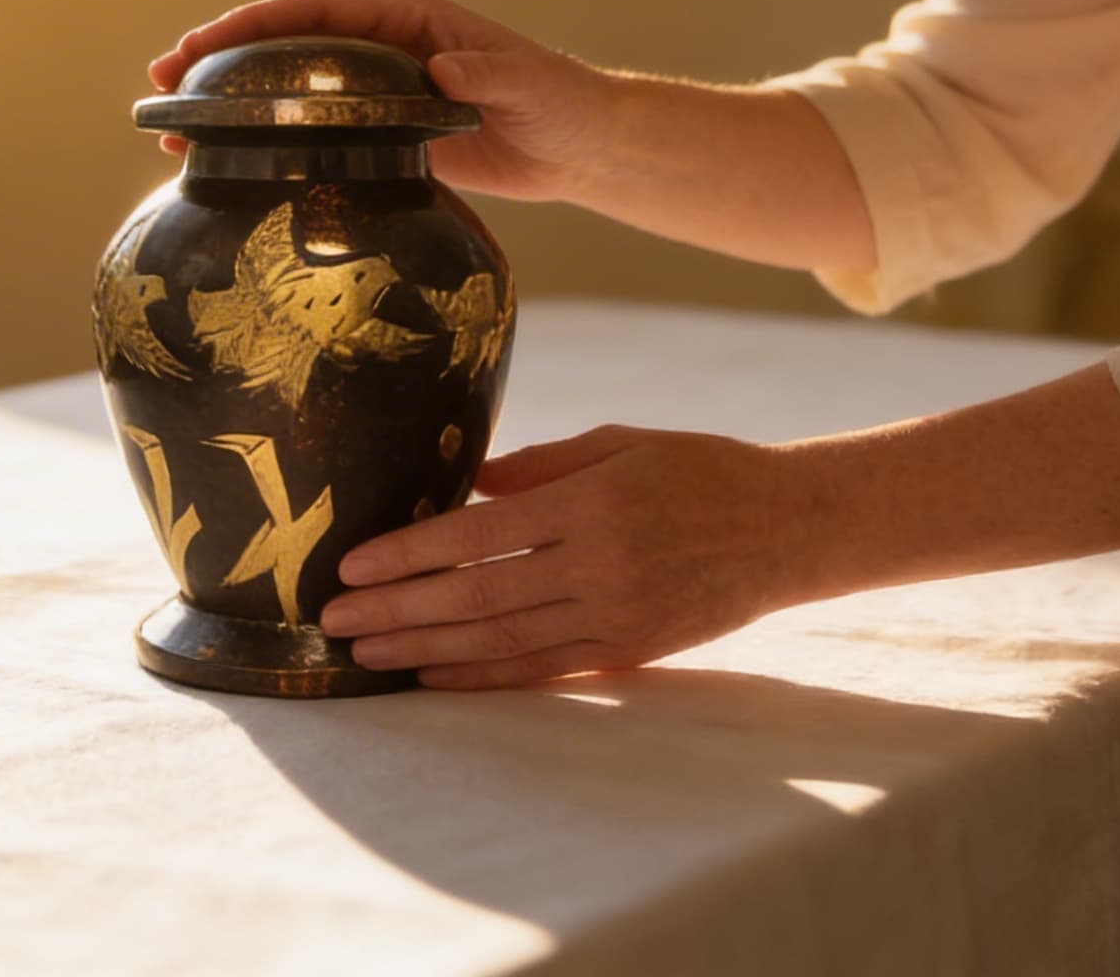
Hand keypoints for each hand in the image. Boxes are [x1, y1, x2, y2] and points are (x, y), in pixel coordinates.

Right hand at [146, 0, 621, 203]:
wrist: (579, 144)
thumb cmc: (558, 102)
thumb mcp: (525, 86)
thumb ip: (486, 74)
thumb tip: (441, 69)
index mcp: (405, 18)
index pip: (313, 11)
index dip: (252, 23)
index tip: (201, 44)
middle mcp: (380, 46)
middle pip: (284, 45)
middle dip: (219, 59)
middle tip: (160, 85)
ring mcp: (374, 90)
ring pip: (288, 91)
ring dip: (233, 107)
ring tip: (172, 133)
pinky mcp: (381, 133)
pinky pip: (314, 133)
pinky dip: (270, 146)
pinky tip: (231, 171)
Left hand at [314, 423, 794, 689]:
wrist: (787, 528)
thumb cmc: (699, 469)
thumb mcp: (620, 443)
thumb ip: (540, 464)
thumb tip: (466, 485)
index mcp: (589, 503)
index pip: (476, 535)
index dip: (408, 553)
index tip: (353, 565)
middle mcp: (597, 565)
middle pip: (475, 595)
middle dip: (397, 609)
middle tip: (332, 621)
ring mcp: (613, 615)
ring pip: (500, 640)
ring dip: (424, 648)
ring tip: (365, 654)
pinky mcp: (628, 651)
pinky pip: (541, 670)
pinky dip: (482, 675)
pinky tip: (432, 676)